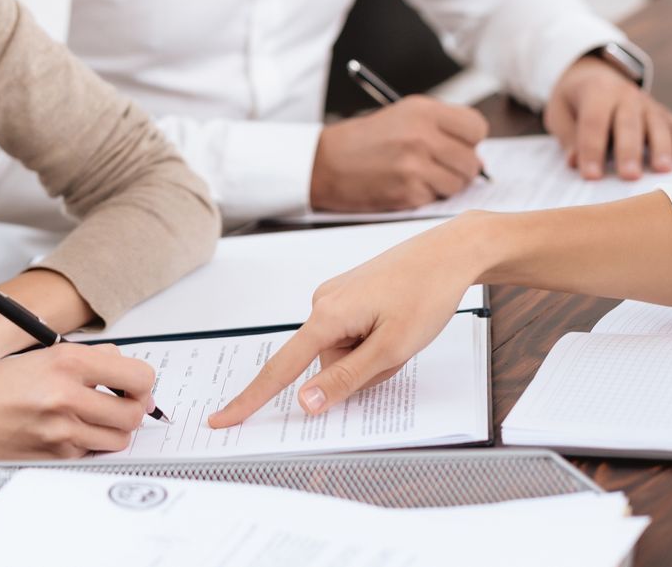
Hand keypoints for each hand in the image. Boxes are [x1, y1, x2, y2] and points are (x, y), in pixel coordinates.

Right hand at [0, 343, 160, 469]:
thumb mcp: (41, 355)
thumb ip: (87, 358)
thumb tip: (123, 365)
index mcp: (66, 361)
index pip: (138, 375)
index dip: (143, 382)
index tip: (137, 383)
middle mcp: (67, 395)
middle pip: (134, 412)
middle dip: (134, 408)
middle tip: (122, 402)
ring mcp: (62, 431)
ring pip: (118, 438)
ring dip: (113, 429)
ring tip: (93, 417)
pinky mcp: (55, 458)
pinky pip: (92, 454)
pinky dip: (90, 445)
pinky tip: (71, 431)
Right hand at [207, 216, 485, 427]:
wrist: (450, 251)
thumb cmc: (425, 294)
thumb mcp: (391, 348)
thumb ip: (345, 379)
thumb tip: (303, 403)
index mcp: (326, 316)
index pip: (280, 369)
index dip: (251, 398)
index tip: (222, 420)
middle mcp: (322, 303)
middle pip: (328, 365)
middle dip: (363, 371)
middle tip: (400, 350)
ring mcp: (335, 296)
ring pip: (344, 352)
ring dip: (373, 356)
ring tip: (404, 331)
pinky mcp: (349, 294)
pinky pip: (352, 335)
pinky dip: (374, 341)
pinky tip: (399, 322)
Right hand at [311, 96, 489, 211]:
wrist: (324, 163)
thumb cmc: (364, 140)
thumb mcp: (403, 115)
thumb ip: (441, 128)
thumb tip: (479, 156)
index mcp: (424, 110)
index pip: (477, 128)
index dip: (470, 140)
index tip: (459, 145)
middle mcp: (423, 136)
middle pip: (472, 161)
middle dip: (460, 168)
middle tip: (439, 166)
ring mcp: (416, 166)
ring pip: (458, 184)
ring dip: (444, 185)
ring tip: (418, 175)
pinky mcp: (407, 193)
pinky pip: (435, 199)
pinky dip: (424, 196)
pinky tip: (402, 185)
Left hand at [543, 56, 671, 180]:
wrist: (594, 75)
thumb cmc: (575, 101)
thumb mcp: (560, 112)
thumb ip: (568, 136)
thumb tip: (575, 161)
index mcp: (597, 91)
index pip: (594, 122)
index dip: (592, 149)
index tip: (591, 176)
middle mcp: (626, 95)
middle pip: (628, 124)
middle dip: (629, 151)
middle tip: (630, 176)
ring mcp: (647, 103)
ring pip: (657, 124)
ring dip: (662, 147)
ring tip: (663, 169)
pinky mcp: (662, 113)